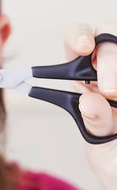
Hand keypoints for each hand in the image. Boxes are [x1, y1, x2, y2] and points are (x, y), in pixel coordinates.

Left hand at [64, 20, 116, 189]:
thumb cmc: (111, 153)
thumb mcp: (99, 141)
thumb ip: (95, 122)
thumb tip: (88, 101)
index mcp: (82, 75)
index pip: (75, 41)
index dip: (78, 36)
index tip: (83, 48)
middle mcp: (106, 67)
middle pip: (107, 38)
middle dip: (109, 60)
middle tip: (109, 90)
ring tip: (115, 95)